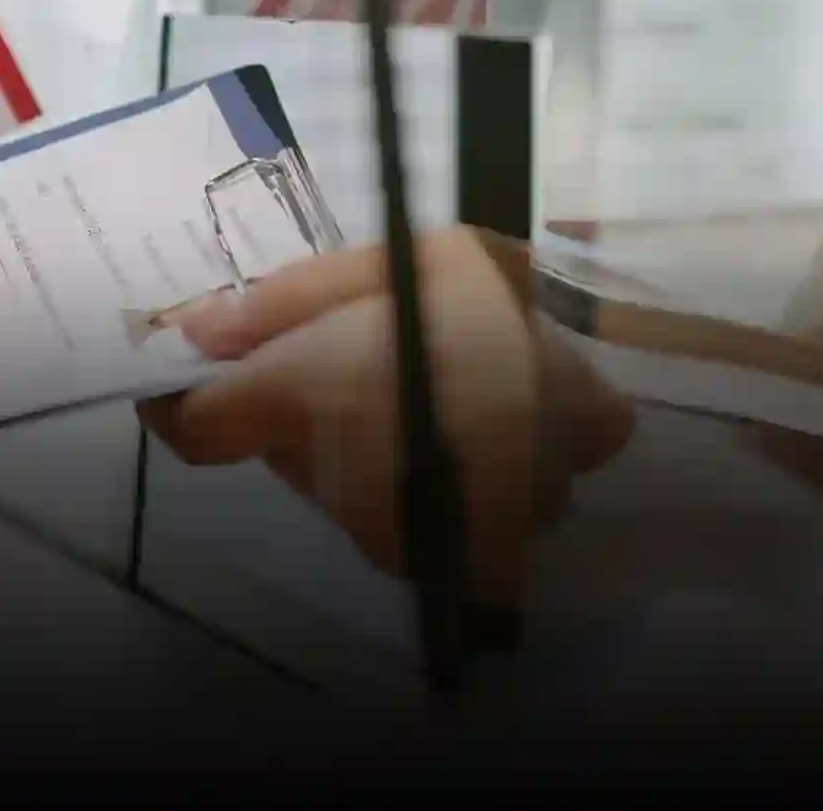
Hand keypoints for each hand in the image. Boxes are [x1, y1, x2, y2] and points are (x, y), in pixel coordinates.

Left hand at [136, 227, 636, 607]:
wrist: (645, 377)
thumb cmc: (505, 303)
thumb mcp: (400, 259)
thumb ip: (285, 298)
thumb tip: (190, 331)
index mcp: (307, 397)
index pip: (190, 429)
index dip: (176, 396)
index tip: (186, 364)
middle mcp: (334, 483)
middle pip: (270, 450)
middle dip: (288, 400)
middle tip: (350, 343)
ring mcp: (389, 534)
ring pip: (331, 482)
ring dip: (352, 436)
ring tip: (423, 377)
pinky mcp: (440, 561)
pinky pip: (394, 513)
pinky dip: (406, 472)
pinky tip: (454, 425)